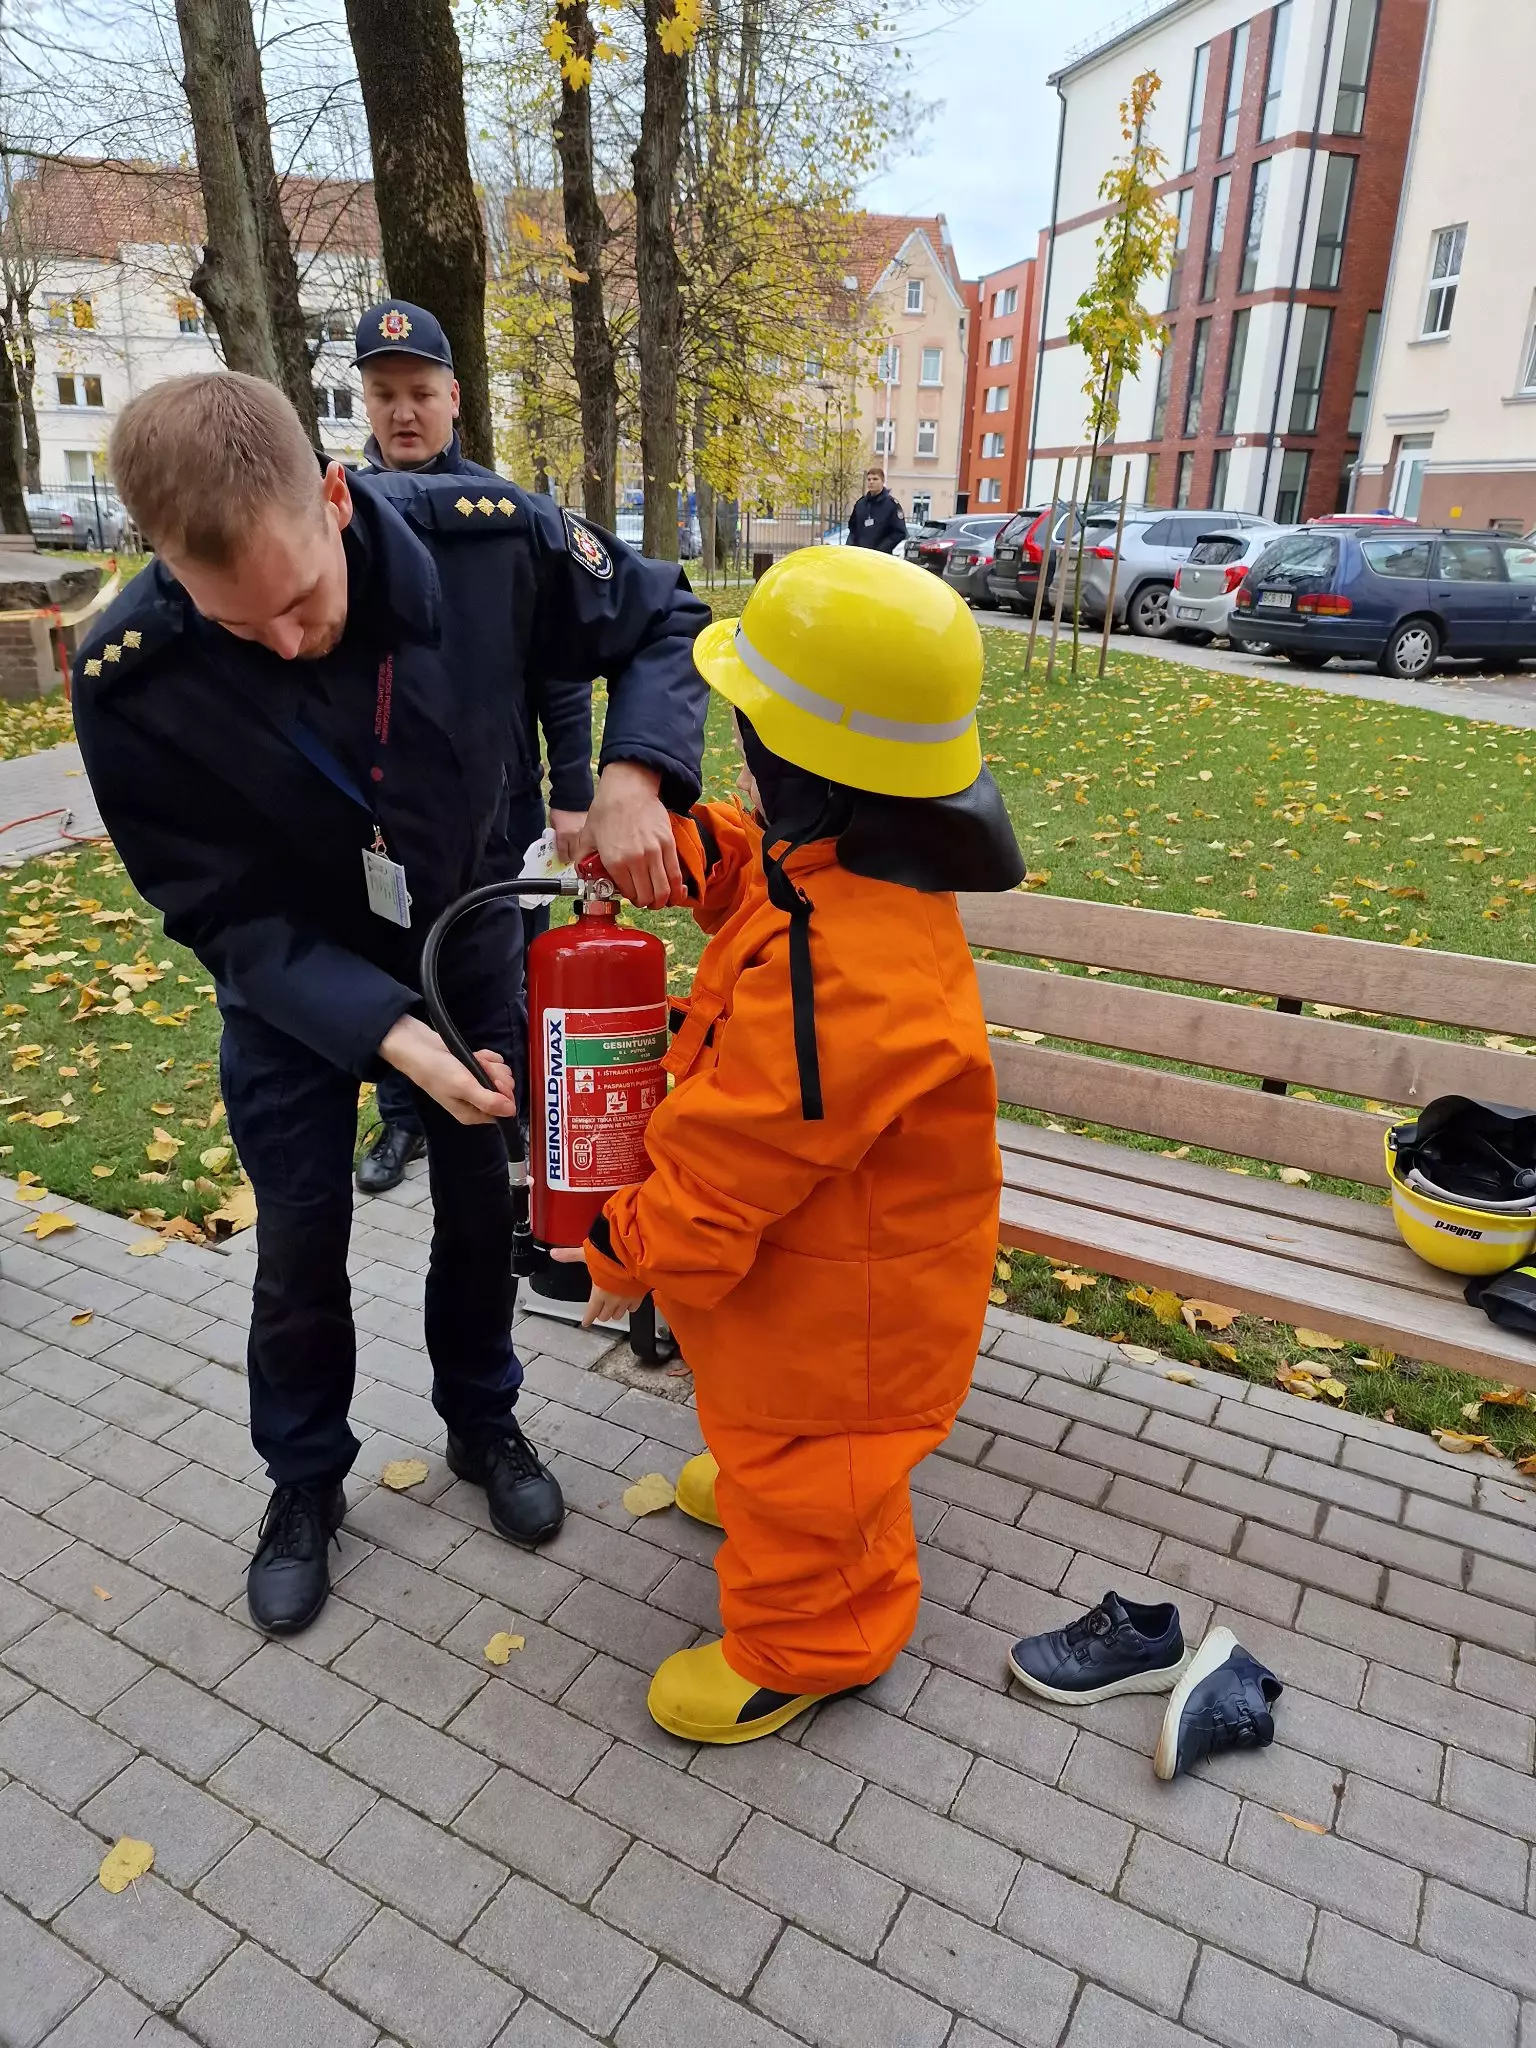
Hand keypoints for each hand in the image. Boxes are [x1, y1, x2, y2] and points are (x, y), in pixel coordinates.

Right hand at [379, 1015, 515, 1126]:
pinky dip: (487, 1057)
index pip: (502, 1111)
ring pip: (501, 1075)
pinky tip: (476, 1055)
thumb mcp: (464, 1087)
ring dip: (491, 1065)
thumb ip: (488, 1101)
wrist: (419, 1047)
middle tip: (479, 1068)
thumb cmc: (438, 1071)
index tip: (495, 1082)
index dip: (503, 1095)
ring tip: (474, 1060)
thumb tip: (511, 1112)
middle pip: (504, 1091)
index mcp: (472, 1113)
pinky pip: (494, 1063)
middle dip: (496, 1075)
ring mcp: (476, 1084)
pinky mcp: (475, 1068)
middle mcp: (476, 1101)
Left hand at [548, 808, 587, 864]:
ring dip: (582, 851)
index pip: (564, 854)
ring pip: (585, 850)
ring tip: (580, 850)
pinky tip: (587, 842)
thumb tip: (560, 847)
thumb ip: (556, 837)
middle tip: (570, 856)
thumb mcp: (553, 825)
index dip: (563, 859)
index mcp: (563, 835)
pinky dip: (589, 843)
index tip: (563, 859)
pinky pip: (590, 841)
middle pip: (575, 855)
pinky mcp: (592, 829)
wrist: (571, 797)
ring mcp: (585, 833)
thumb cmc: (560, 810)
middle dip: (572, 857)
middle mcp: (575, 836)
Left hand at [550, 1243, 645, 1327]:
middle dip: (602, 1313)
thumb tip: (554, 1254)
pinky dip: (630, 1306)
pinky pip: (633, 1308)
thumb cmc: (612, 1255)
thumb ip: (571, 1255)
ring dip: (615, 1311)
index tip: (586, 1322)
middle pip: (605, 1316)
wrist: (635, 1254)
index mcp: (599, 1292)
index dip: (588, 1318)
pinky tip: (628, 1301)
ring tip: (614, 1306)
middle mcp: (612, 1300)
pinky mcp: (639, 1296)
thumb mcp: (587, 1254)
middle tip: (600, 1309)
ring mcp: (627, 1299)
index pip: (591, 1312)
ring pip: (619, 1314)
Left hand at [577, 761, 686, 908]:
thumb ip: (583, 860)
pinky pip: (676, 874)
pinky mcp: (668, 844)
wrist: (628, 789)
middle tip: (646, 900)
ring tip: (661, 899)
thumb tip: (583, 876)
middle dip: (648, 903)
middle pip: (649, 897)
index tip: (632, 897)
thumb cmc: (607, 811)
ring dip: (663, 900)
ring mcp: (655, 852)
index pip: (630, 894)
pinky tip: (675, 891)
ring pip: (665, 890)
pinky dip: (677, 888)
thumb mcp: (587, 837)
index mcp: (615, 861)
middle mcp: (636, 860)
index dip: (632, 900)